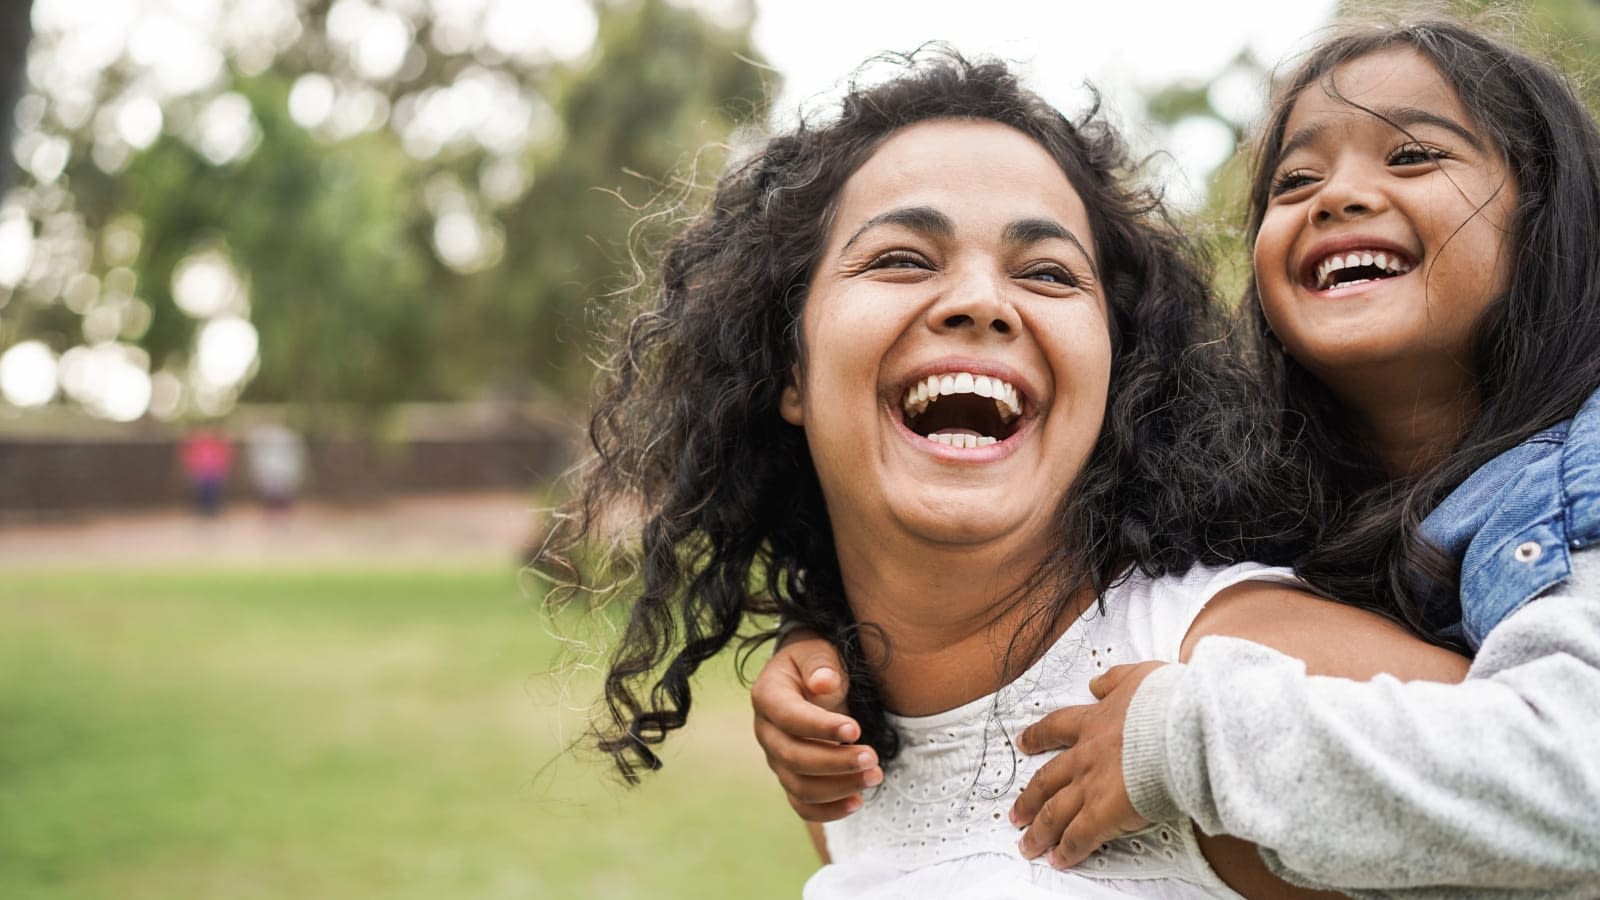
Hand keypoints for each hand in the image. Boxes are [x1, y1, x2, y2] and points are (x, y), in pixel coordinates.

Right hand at [752, 631, 881, 820]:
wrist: (810, 679)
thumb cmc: (816, 663)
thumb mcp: (818, 651)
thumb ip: (820, 664)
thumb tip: (823, 683)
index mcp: (767, 696)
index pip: (789, 717)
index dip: (820, 727)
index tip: (856, 730)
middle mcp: (766, 732)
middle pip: (793, 757)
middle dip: (835, 762)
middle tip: (873, 758)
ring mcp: (776, 759)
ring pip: (799, 786)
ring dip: (839, 787)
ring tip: (875, 776)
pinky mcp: (791, 778)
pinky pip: (803, 804)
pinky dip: (829, 810)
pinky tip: (858, 802)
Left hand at [1011, 661, 1164, 867]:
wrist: (1180, 727)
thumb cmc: (1167, 702)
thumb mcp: (1138, 676)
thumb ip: (1115, 680)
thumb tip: (1097, 682)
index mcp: (1094, 722)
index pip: (1056, 728)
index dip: (1037, 737)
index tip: (1024, 743)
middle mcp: (1085, 756)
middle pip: (1046, 779)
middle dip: (1029, 798)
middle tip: (1016, 813)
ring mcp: (1091, 786)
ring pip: (1054, 812)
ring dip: (1039, 831)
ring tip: (1028, 845)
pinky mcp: (1103, 813)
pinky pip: (1078, 837)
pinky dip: (1067, 851)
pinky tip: (1059, 860)